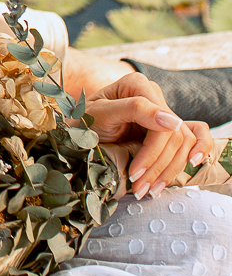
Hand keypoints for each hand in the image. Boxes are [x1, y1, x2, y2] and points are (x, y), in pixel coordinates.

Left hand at [86, 71, 213, 195]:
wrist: (76, 130)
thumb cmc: (82, 120)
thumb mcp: (99, 114)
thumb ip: (134, 110)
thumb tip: (173, 121)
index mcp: (138, 85)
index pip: (162, 126)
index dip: (152, 153)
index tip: (135, 174)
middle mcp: (154, 95)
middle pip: (175, 137)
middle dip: (158, 166)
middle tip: (139, 188)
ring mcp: (162, 111)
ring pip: (185, 143)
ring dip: (169, 170)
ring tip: (148, 190)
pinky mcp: (166, 128)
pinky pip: (195, 135)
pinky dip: (200, 149)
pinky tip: (194, 163)